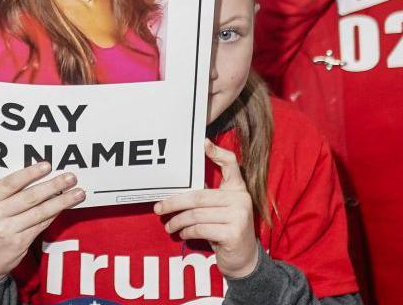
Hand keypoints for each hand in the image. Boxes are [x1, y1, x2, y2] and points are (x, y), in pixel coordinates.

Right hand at [0, 162, 85, 285]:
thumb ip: (4, 193)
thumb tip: (36, 176)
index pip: (10, 183)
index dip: (30, 173)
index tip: (47, 165)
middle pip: (30, 197)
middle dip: (53, 186)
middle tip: (70, 177)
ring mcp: (8, 230)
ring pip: (40, 212)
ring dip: (61, 202)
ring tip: (77, 193)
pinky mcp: (19, 243)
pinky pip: (41, 225)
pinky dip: (54, 215)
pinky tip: (64, 207)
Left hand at [154, 139, 257, 278]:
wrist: (244, 258)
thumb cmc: (225, 229)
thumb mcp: (220, 208)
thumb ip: (208, 194)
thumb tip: (179, 184)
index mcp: (238, 188)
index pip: (231, 164)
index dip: (217, 153)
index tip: (203, 143)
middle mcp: (241, 198)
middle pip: (198, 196)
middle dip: (173, 202)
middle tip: (158, 208)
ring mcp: (240, 216)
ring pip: (196, 214)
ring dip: (177, 221)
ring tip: (168, 225)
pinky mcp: (234, 233)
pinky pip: (200, 229)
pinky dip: (187, 231)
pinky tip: (183, 233)